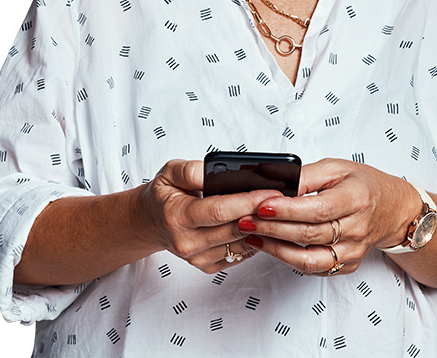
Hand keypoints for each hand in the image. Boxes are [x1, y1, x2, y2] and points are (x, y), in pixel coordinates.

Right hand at [135, 159, 280, 273]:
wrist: (150, 221)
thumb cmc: (163, 194)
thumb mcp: (170, 172)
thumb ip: (192, 170)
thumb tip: (214, 170)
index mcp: (177, 217)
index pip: (220, 210)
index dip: (248, 201)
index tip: (272, 192)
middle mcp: (187, 242)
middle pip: (235, 228)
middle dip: (263, 213)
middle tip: (286, 199)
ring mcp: (197, 258)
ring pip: (241, 244)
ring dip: (263, 228)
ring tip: (280, 210)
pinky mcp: (206, 266)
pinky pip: (238, 254)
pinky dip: (254, 240)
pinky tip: (263, 224)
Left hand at [238, 158, 420, 276]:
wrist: (393, 210)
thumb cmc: (363, 184)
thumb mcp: (337, 168)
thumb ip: (307, 175)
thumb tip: (276, 181)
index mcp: (356, 198)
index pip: (318, 209)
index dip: (288, 209)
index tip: (262, 204)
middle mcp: (356, 229)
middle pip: (309, 234)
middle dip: (273, 228)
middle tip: (246, 219)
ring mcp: (352, 251)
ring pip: (309, 259)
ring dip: (276, 249)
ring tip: (252, 235)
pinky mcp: (347, 266)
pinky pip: (315, 268)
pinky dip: (289, 259)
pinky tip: (271, 246)